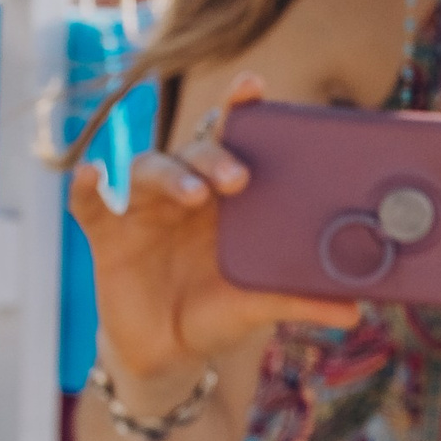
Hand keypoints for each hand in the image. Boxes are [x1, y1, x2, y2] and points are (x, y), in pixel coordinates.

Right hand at [68, 72, 359, 387]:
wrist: (168, 353)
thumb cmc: (216, 312)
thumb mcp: (258, 306)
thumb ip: (300, 300)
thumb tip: (355, 311)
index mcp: (225, 197)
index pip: (233, 139)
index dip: (238, 108)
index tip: (254, 86)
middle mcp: (184, 192)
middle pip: (194, 149)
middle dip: (215, 154)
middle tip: (239, 178)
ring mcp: (142, 212)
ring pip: (148, 170)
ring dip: (171, 174)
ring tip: (194, 194)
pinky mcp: (108, 237)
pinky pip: (90, 207)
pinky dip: (85, 190)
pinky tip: (90, 175)